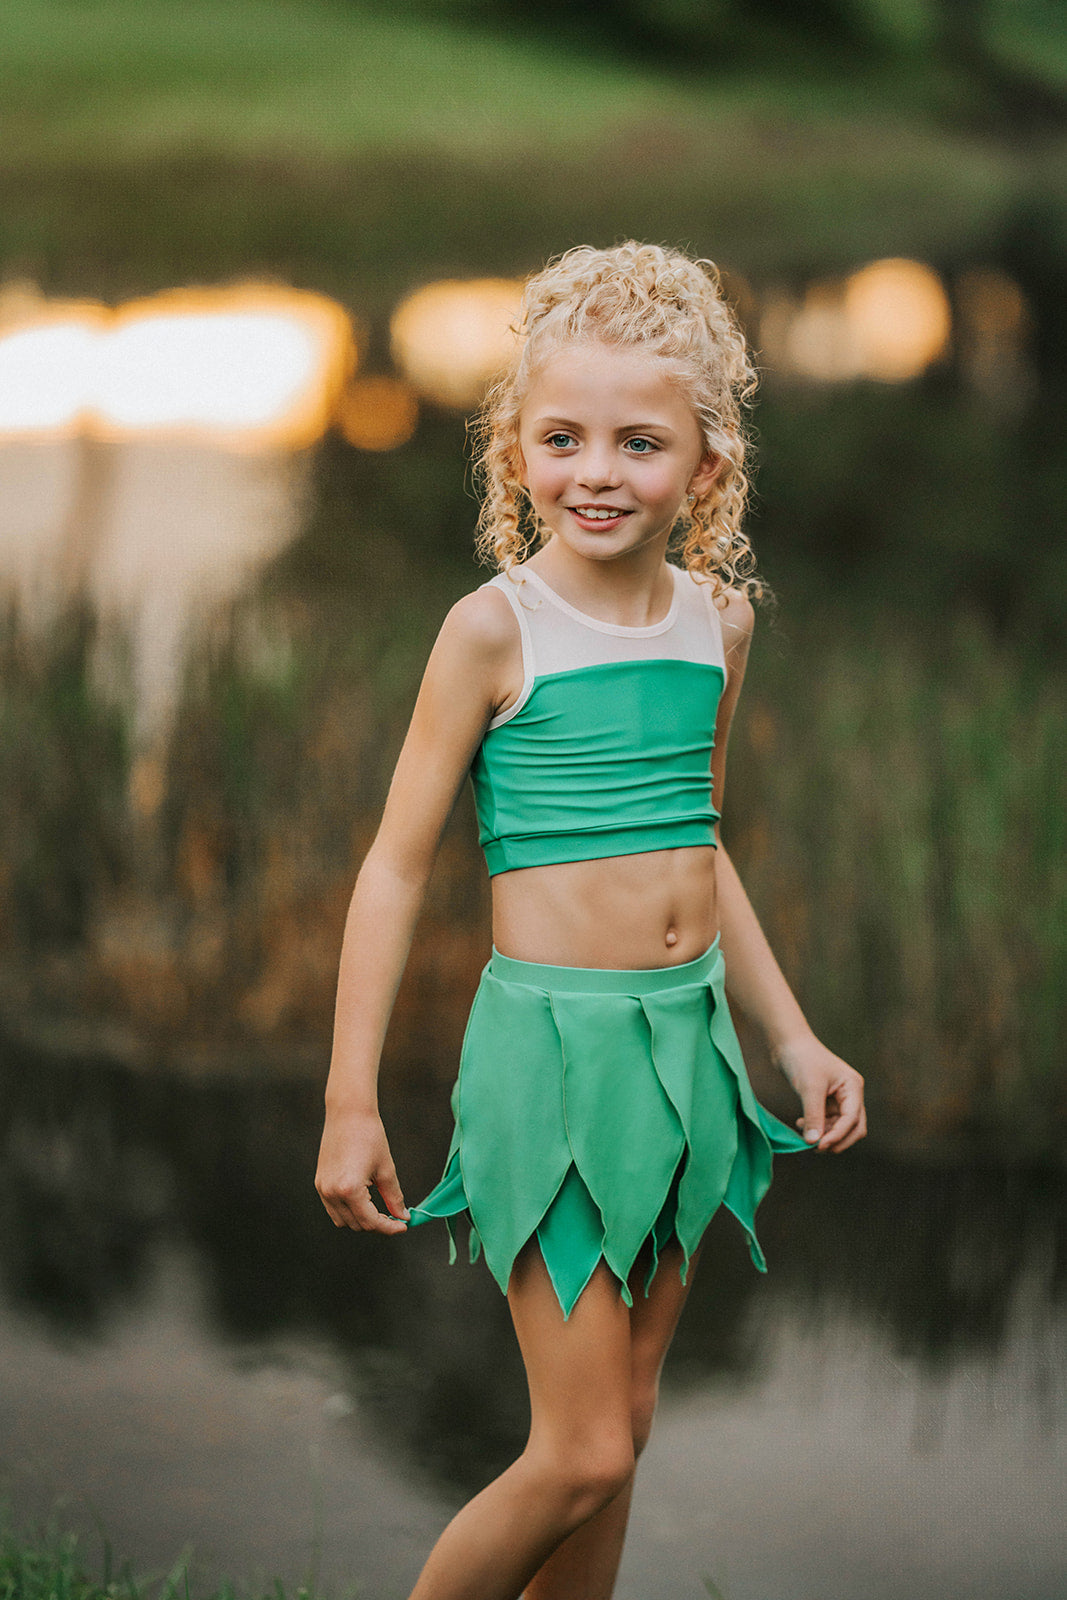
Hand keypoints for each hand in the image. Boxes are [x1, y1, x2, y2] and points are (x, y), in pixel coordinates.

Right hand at [315, 1106, 409, 1232]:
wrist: (348, 1113)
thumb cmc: (370, 1136)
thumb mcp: (386, 1169)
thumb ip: (394, 1197)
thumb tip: (402, 1216)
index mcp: (350, 1190)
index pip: (370, 1222)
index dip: (389, 1227)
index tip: (403, 1225)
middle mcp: (332, 1193)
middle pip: (357, 1225)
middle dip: (377, 1224)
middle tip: (395, 1216)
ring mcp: (323, 1189)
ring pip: (343, 1221)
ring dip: (362, 1220)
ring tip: (380, 1209)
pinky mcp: (320, 1183)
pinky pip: (334, 1209)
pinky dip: (349, 1211)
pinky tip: (364, 1200)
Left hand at [773, 1034, 866, 1152]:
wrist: (787, 1042)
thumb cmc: (801, 1059)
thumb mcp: (809, 1088)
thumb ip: (813, 1116)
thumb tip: (814, 1142)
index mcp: (853, 1087)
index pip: (852, 1119)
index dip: (838, 1135)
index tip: (819, 1146)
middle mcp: (850, 1094)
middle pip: (853, 1127)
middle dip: (837, 1140)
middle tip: (816, 1148)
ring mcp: (839, 1098)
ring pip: (840, 1127)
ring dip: (825, 1135)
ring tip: (804, 1134)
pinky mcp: (826, 1100)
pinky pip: (827, 1121)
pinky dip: (817, 1127)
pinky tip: (800, 1125)